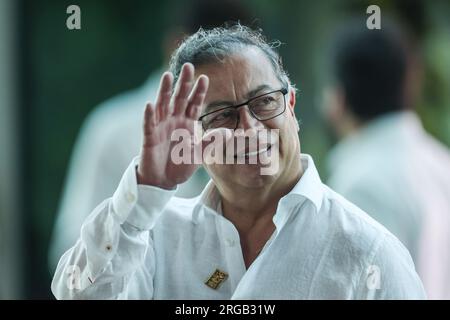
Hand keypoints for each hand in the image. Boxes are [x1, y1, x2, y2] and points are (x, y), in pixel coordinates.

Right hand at [137, 63, 208, 188]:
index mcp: (187, 122)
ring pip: (162, 105)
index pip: (194, 103)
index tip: (205, 78)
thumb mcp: (200, 153)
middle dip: (184, 82)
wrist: (164, 180)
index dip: (199, 91)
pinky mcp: (149, 137)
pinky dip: (149, 114)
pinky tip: (150, 104)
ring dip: (164, 91)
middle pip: (179, 98)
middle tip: (188, 66)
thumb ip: (212, 142)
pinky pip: (149, 124)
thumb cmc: (180, 164)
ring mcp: (160, 127)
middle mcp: (174, 120)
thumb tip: (228, 132)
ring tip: (167, 75)